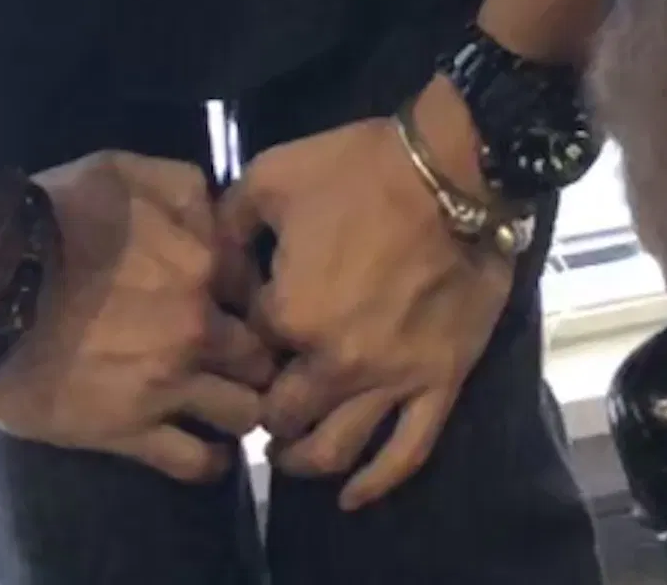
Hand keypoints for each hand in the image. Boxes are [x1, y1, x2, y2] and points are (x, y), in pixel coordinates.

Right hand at [0, 152, 275, 479]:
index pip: (264, 291)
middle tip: (244, 364)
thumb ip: (185, 188)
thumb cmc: (51, 217)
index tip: (245, 309)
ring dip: (243, 410)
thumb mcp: (124, 172)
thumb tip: (219, 214)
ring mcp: (168, 383)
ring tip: (228, 408)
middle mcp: (200, 326)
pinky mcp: (128, 430)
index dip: (259, 300)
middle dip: (263, 360)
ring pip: (245, 412)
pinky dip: (210, 461)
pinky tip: (209, 453)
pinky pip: (195, 461)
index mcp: (204, 262)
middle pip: (265, 356)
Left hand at [221, 96, 513, 508]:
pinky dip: (377, 482)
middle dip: (265, 412)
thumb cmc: (361, 168)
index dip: (242, 344)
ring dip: (305, 460)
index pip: (247, 353)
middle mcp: (334, 362)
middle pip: (283, 414)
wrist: (454, 168)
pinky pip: (407, 450)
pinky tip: (352, 497)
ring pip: (336, 448)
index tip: (247, 336)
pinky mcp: (439, 381)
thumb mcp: (273, 176)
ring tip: (292, 454)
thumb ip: (227, 223)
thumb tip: (212, 264)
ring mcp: (390, 379)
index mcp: (288, 315)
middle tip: (263, 403)